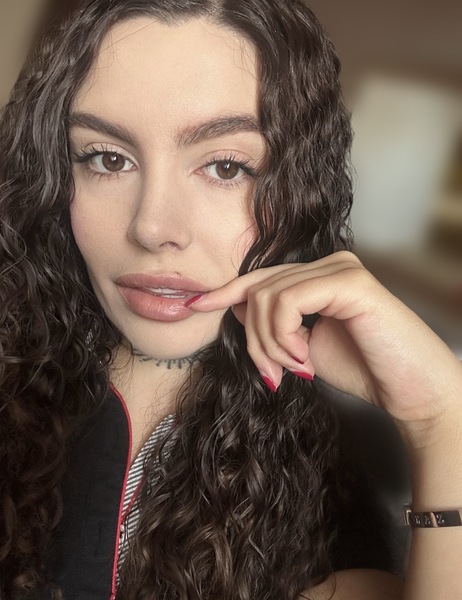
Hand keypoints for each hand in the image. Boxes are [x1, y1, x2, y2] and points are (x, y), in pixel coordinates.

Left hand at [189, 252, 461, 433]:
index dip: (225, 292)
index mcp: (318, 276)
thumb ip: (274, 325)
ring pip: (268, 296)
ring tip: (294, 368)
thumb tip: (235, 306)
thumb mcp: (303, 346)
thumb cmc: (363, 369)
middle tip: (272, 375)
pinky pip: (289, 300)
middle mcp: (329, 264)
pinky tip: (305, 357)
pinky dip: (284, 334)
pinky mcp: (350, 282)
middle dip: (253, 338)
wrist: (410, 392)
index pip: (261, 278)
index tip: (194, 306)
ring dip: (269, 343)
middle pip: (258, 290)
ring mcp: (340, 268)